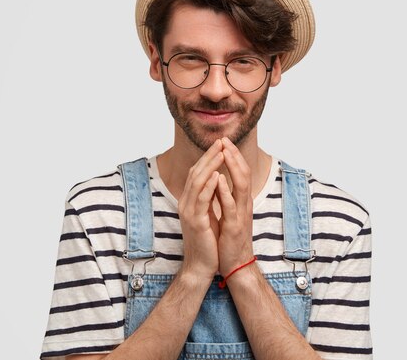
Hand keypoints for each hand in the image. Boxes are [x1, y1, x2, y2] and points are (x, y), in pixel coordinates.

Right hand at [178, 139, 223, 280]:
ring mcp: (189, 212)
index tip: (220, 145)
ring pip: (197, 183)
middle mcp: (186, 203)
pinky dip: (209, 186)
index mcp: (189, 201)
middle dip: (209, 156)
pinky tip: (216, 175)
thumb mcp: (206, 215)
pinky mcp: (196, 222)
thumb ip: (207, 198)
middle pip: (195, 173)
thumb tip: (214, 181)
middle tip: (221, 141)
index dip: (207, 158)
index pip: (196, 173)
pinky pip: (202, 200)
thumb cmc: (206, 241)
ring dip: (210, 166)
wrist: (200, 266)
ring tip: (221, 152)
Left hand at [215, 137, 254, 275]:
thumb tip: (218, 179)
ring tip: (225, 152)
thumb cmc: (229, 240)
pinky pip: (230, 206)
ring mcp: (241, 215)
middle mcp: (244, 205)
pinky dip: (225, 191)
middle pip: (243, 174)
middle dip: (234, 155)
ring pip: (240, 186)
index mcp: (241, 201)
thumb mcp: (227, 214)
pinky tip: (220, 179)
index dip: (233, 156)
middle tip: (225, 139)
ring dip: (233, 167)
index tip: (223, 141)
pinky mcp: (235, 226)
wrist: (234, 265)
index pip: (240, 173)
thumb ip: (224, 197)